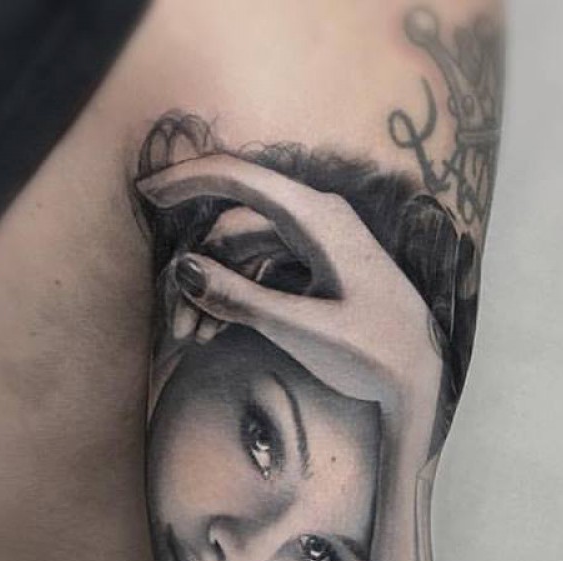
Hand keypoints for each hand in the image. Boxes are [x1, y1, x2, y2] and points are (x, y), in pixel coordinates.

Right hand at [137, 154, 443, 424]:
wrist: (418, 382)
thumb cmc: (372, 354)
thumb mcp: (301, 330)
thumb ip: (240, 300)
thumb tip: (185, 270)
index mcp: (318, 219)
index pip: (239, 177)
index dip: (186, 179)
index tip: (144, 193)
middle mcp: (317, 220)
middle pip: (233, 224)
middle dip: (197, 269)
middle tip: (175, 324)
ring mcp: (316, 246)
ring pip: (243, 253)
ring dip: (212, 290)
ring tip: (193, 339)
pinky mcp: (315, 271)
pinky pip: (261, 271)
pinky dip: (235, 296)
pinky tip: (216, 332)